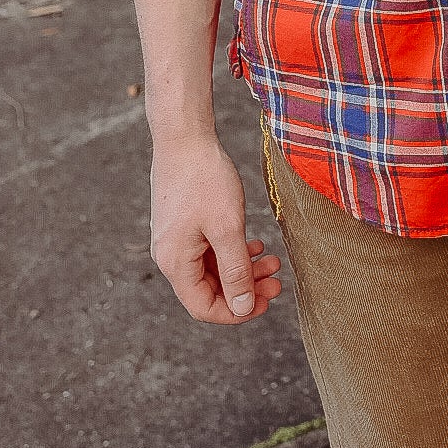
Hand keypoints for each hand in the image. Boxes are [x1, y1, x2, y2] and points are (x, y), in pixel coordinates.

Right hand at [150, 130, 283, 323]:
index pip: (204, 307)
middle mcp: (170, 256)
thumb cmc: (204, 178)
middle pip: (209, 289)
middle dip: (245, 289)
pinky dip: (232, 251)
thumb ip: (236, 271)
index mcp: (175, 263)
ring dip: (243, 269)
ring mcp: (176, 239)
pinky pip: (208, 250)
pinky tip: (255, 244)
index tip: (268, 302)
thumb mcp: (227, 227)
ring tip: (273, 261)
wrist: (184, 136)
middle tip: (277, 282)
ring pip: (212, 269)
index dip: (237, 312)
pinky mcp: (183, 223)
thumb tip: (244, 308)